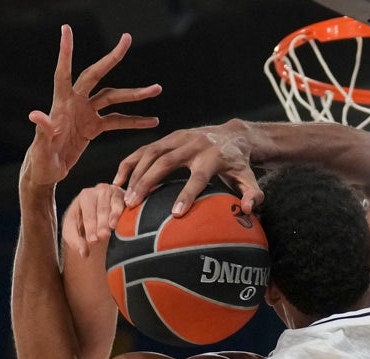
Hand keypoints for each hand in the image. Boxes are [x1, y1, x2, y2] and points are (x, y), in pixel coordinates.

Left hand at [23, 25, 161, 186]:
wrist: (46, 174)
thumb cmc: (39, 163)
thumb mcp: (41, 150)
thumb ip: (42, 132)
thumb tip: (36, 115)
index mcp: (60, 104)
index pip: (63, 73)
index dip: (66, 52)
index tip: (67, 29)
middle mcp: (74, 103)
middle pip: (96, 75)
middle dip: (112, 58)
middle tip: (127, 40)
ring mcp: (85, 113)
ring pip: (113, 97)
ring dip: (135, 94)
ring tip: (157, 89)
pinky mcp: (93, 127)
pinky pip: (117, 120)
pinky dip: (134, 120)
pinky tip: (152, 122)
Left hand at [62, 184, 125, 257]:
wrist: (97, 217)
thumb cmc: (84, 223)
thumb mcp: (74, 231)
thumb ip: (76, 242)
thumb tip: (84, 253)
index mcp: (84, 196)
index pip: (88, 213)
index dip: (90, 227)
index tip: (93, 240)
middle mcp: (99, 191)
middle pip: (101, 208)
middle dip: (101, 223)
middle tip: (102, 236)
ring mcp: (114, 192)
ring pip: (114, 205)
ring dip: (113, 217)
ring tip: (112, 228)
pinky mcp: (125, 196)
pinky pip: (125, 204)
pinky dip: (123, 212)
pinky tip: (123, 221)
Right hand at [113, 120, 263, 215]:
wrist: (233, 134)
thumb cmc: (239, 163)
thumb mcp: (249, 178)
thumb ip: (252, 194)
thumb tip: (248, 209)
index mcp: (213, 157)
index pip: (198, 176)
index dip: (187, 194)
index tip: (175, 214)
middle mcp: (193, 144)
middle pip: (166, 162)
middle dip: (148, 182)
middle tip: (133, 205)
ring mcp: (178, 138)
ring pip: (151, 152)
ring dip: (135, 174)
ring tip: (123, 197)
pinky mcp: (168, 136)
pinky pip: (144, 148)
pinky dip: (129, 162)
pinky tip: (117, 180)